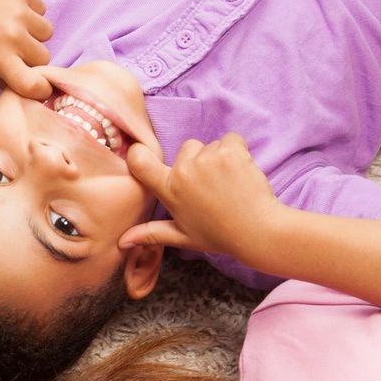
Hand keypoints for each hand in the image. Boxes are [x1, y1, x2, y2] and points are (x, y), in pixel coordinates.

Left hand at [0, 0, 53, 96]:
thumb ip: (1, 79)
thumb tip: (25, 87)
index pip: (34, 84)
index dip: (40, 89)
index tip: (37, 86)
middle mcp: (13, 35)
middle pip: (44, 57)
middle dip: (33, 57)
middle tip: (15, 50)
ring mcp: (20, 11)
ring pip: (47, 32)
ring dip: (35, 34)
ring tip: (14, 28)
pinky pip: (42, 9)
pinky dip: (32, 12)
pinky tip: (11, 11)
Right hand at [119, 135, 287, 259]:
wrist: (257, 230)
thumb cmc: (219, 235)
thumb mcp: (181, 236)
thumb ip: (151, 233)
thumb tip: (122, 242)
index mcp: (170, 191)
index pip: (141, 163)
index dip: (139, 154)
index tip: (141, 153)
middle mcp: (185, 172)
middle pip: (187, 148)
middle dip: (197, 160)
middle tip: (211, 185)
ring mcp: (208, 159)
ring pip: (210, 145)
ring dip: (219, 157)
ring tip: (228, 182)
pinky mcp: (230, 150)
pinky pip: (230, 139)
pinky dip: (237, 150)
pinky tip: (240, 171)